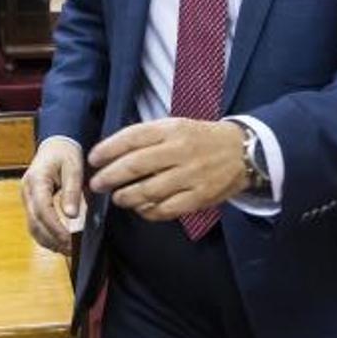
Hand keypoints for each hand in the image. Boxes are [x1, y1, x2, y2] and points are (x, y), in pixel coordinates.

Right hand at [21, 137, 84, 252]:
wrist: (56, 146)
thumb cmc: (65, 154)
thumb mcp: (73, 168)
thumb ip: (72, 191)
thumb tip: (71, 215)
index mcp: (36, 180)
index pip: (42, 210)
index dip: (55, 228)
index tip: (69, 240)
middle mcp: (27, 191)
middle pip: (35, 222)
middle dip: (52, 239)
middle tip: (71, 250)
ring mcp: (26, 198)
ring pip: (32, 226)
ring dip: (48, 241)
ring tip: (67, 250)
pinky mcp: (31, 204)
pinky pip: (34, 224)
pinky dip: (45, 236)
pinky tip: (59, 242)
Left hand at [88, 118, 247, 220]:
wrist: (243, 152)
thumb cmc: (201, 138)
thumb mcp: (176, 126)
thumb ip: (148, 136)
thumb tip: (112, 152)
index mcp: (172, 129)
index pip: (132, 137)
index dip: (108, 149)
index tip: (93, 159)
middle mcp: (180, 150)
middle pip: (135, 165)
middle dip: (109, 176)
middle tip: (97, 184)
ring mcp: (190, 175)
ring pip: (148, 190)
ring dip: (126, 197)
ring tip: (117, 198)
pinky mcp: (199, 197)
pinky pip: (166, 209)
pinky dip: (148, 211)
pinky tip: (140, 208)